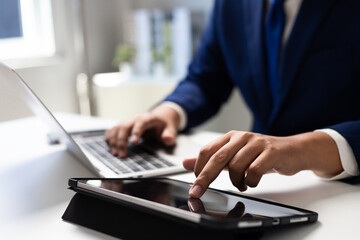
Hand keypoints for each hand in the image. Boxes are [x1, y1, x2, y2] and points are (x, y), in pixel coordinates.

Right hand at [105, 105, 180, 157]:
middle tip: (122, 155)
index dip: (136, 131)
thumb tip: (167, 138)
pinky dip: (109, 137)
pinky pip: (113, 130)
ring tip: (115, 154)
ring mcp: (128, 122)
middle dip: (121, 141)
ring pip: (116, 128)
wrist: (160, 117)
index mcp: (148, 118)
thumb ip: (170, 134)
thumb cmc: (165, 124)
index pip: (140, 123)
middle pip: (124, 126)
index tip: (133, 142)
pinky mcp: (124, 126)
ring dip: (113, 141)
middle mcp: (136, 119)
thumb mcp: (171, 128)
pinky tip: (109, 146)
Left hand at [183, 131, 342, 197]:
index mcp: (231, 137)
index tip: (195, 183)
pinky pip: (254, 170)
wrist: (293, 150)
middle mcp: (242, 138)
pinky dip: (250, 181)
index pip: (207, 150)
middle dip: (205, 178)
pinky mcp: (271, 152)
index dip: (198, 168)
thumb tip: (185, 162)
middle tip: (198, 192)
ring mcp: (257, 143)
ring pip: (236, 166)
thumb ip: (210, 160)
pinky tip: (251, 182)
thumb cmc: (261, 154)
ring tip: (241, 184)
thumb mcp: (233, 156)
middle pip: (218, 158)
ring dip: (235, 181)